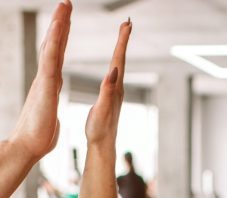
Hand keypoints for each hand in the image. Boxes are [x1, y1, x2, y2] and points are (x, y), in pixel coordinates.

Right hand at [10, 0, 71, 159]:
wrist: (26, 147)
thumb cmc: (37, 139)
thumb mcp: (49, 120)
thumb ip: (49, 113)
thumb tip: (49, 115)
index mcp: (48, 85)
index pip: (56, 56)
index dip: (61, 38)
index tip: (65, 22)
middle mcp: (45, 78)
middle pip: (53, 45)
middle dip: (60, 23)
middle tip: (66, 3)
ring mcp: (44, 80)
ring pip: (51, 46)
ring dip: (58, 24)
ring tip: (65, 4)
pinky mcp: (45, 85)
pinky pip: (50, 58)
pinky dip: (55, 40)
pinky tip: (60, 24)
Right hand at [84, 19, 131, 146]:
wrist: (102, 146)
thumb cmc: (99, 130)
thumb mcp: (101, 110)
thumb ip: (107, 90)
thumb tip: (113, 71)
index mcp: (114, 88)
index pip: (118, 59)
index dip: (121, 41)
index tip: (126, 24)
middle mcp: (117, 88)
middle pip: (121, 58)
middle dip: (123, 40)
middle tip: (127, 23)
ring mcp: (115, 93)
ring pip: (118, 65)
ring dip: (120, 49)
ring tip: (122, 35)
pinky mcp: (111, 98)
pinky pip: (113, 74)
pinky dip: (114, 62)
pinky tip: (113, 63)